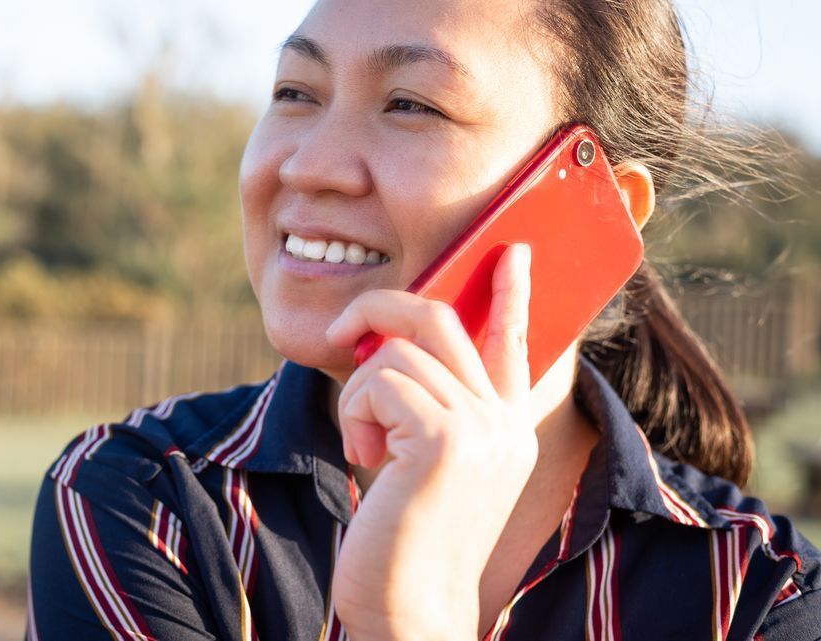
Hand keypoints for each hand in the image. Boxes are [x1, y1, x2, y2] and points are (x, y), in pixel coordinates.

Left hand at [324, 243, 537, 640]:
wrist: (409, 611)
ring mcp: (480, 428)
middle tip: (343, 335)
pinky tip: (363, 459)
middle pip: (438, 318)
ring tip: (363, 447)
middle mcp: (503, 422)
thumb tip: (385, 346)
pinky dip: (354, 414)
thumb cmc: (403, 541)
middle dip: (380, 310)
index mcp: (505, 428)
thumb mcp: (421, 466)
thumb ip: (422, 408)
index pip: (513, 343)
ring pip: (396, 352)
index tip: (510, 252)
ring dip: (357, 394)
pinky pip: (379, 382)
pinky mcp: (445, 441)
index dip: (508, 293)